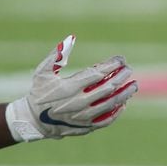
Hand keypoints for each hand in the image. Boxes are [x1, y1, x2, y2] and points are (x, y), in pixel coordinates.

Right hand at [5, 35, 137, 141]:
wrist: (32, 121)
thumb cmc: (39, 93)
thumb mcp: (42, 72)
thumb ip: (56, 56)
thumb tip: (70, 38)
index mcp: (70, 88)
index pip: (98, 74)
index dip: (112, 65)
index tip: (120, 59)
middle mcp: (78, 103)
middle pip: (108, 88)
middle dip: (122, 77)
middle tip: (129, 69)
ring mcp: (83, 117)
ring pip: (111, 104)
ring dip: (125, 94)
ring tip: (134, 85)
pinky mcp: (85, 127)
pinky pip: (106, 120)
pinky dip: (117, 112)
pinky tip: (123, 104)